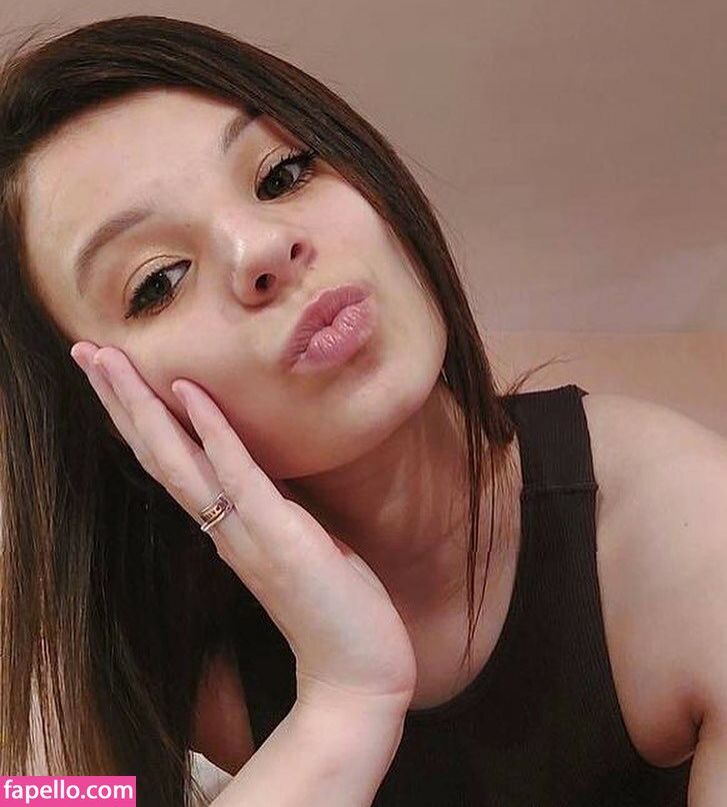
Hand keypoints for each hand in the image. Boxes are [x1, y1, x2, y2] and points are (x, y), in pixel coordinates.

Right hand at [70, 342, 416, 715]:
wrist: (358, 677)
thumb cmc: (334, 611)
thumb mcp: (300, 545)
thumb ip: (275, 511)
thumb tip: (265, 477)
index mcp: (227, 526)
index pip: (172, 462)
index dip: (139, 418)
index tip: (112, 374)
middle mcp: (223, 527)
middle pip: (156, 453)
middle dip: (119, 400)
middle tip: (83, 350)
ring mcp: (246, 531)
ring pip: (178, 459)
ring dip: (141, 405)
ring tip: (107, 359)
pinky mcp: (280, 536)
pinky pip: (239, 474)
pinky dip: (212, 429)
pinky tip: (189, 390)